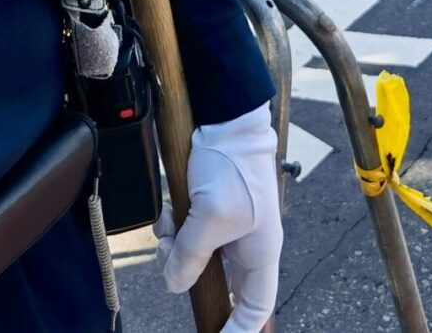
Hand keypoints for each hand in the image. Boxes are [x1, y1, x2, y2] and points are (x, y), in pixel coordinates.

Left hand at [155, 103, 280, 332]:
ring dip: (175, 249)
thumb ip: (192, 256)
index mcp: (261, 253)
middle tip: (174, 266)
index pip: (254, 308)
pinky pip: (183, 237)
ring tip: (171, 228)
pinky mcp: (206, 213)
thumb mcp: (212, 216)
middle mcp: (244, 246)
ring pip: (192, 260)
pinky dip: (172, 229)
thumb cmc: (233, 165)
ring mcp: (224, 229)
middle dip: (189, 278)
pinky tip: (170, 212)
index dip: (239, 332)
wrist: (224, 120)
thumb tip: (175, 283)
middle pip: (214, 285)